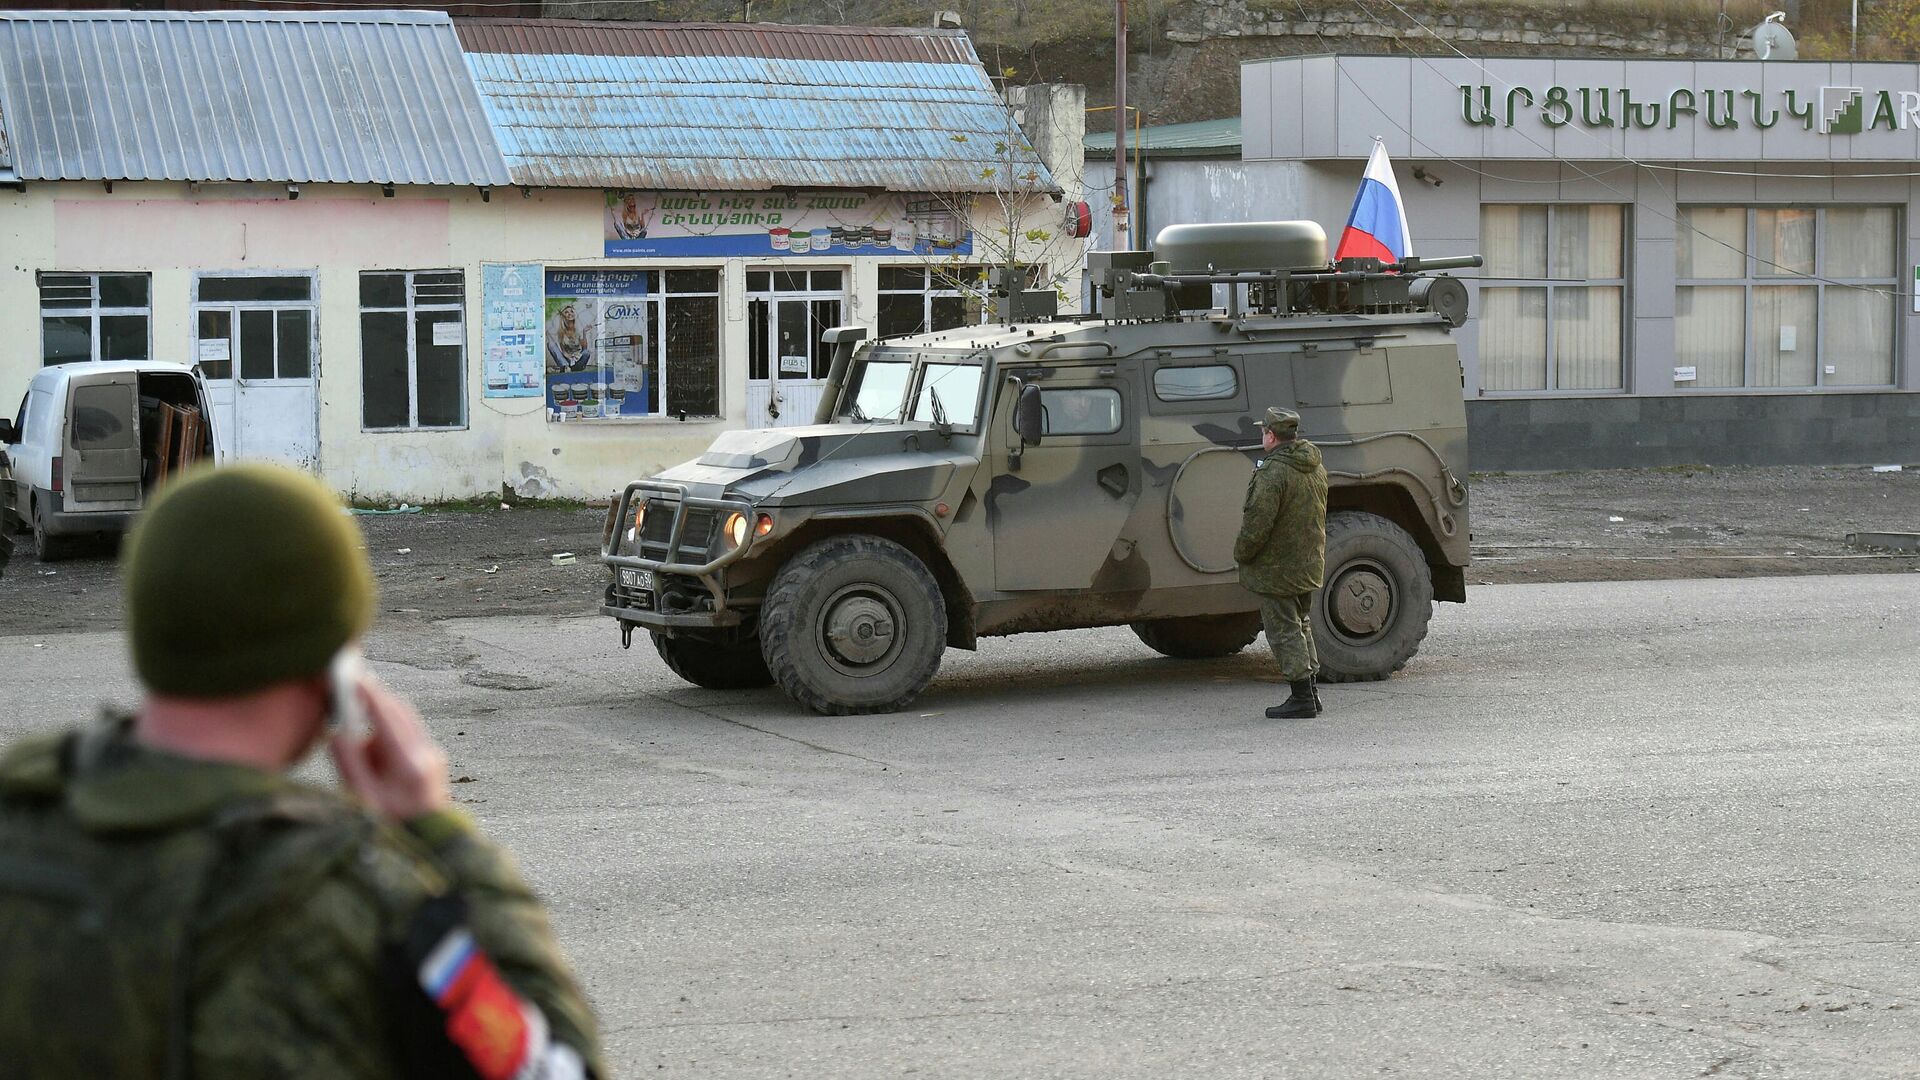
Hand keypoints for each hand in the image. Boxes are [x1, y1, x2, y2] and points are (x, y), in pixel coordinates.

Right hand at [330, 679, 451, 820]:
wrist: (424, 844)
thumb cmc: (389, 826)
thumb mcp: (361, 797)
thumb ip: (348, 763)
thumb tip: (336, 731)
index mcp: (409, 763)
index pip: (387, 716)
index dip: (368, 694)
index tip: (352, 677)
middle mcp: (427, 754)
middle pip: (398, 712)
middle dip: (373, 700)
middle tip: (347, 691)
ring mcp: (434, 755)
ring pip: (403, 721)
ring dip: (379, 720)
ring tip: (359, 745)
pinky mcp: (433, 758)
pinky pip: (407, 735)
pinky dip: (387, 735)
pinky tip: (373, 757)